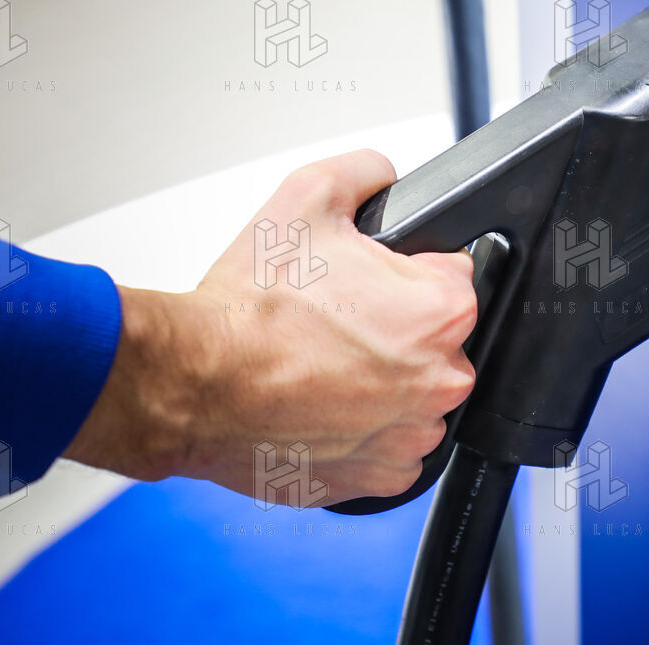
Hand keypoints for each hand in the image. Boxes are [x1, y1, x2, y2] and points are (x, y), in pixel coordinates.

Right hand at [64, 149, 477, 506]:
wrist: (195, 385)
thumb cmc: (248, 311)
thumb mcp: (308, 195)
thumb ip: (366, 171)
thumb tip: (383, 175)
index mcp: (441, 310)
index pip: (453, 272)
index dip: (404, 268)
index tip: (365, 281)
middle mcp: (441, 378)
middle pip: (435, 337)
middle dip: (394, 325)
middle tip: (335, 320)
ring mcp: (412, 433)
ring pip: (412, 392)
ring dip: (379, 379)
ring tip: (320, 362)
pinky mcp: (382, 476)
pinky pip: (387, 443)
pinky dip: (360, 427)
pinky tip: (318, 403)